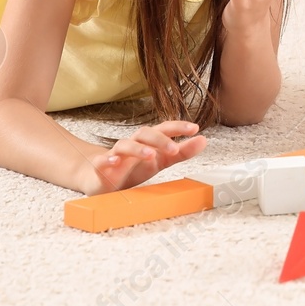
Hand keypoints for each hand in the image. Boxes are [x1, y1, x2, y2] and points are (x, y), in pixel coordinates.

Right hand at [86, 120, 206, 194]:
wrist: (102, 179)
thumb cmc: (133, 168)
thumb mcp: (161, 162)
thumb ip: (182, 152)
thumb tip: (203, 140)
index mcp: (148, 143)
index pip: (164, 129)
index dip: (178, 126)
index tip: (195, 128)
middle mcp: (132, 145)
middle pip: (144, 133)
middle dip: (160, 140)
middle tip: (174, 150)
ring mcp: (115, 155)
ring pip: (123, 145)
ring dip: (137, 149)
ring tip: (150, 156)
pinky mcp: (101, 169)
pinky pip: (101, 162)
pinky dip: (107, 161)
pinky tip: (114, 162)